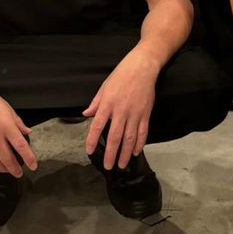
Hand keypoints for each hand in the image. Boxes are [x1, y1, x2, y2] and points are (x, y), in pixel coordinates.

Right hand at [0, 79, 36, 175]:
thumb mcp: (8, 108)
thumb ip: (18, 123)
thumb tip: (27, 132)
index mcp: (6, 126)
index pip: (21, 146)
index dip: (29, 158)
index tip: (33, 166)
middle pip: (8, 159)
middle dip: (15, 170)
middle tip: (19, 173)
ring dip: (3, 169)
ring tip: (7, 169)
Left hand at [84, 47, 159, 168]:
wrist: (143, 67)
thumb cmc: (121, 74)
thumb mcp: (105, 86)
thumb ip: (96, 102)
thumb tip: (86, 114)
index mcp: (108, 103)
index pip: (97, 125)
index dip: (92, 140)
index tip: (89, 151)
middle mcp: (121, 111)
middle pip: (114, 137)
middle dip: (111, 154)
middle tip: (108, 167)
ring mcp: (135, 113)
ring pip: (130, 138)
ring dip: (125, 153)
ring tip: (121, 164)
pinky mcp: (146, 114)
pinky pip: (143, 132)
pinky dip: (139, 144)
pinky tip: (135, 152)